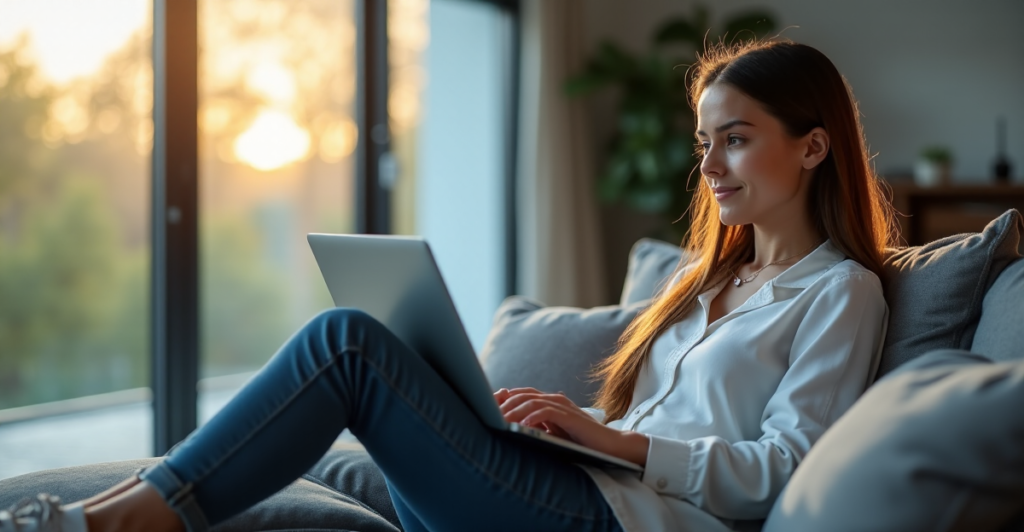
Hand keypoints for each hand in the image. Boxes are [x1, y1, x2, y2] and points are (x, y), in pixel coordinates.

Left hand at [492, 387, 648, 466]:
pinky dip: (533, 415)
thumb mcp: (553, 433)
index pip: (521, 394)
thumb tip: (511, 430)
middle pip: (522, 394)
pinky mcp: (571, 416)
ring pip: (532, 400)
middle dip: (503, 402)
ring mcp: (563, 406)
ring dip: (514, 409)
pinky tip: (523, 423)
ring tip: (499, 419)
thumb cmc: (581, 442)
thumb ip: (536, 428)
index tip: (485, 406)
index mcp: (549, 402)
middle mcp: (555, 400)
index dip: (502, 398)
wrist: (610, 446)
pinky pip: (548, 411)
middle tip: (486, 411)